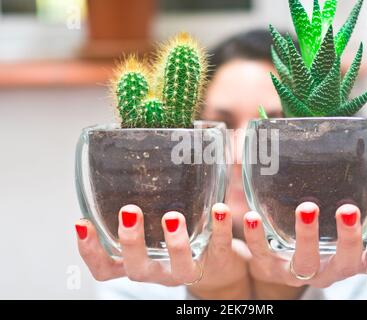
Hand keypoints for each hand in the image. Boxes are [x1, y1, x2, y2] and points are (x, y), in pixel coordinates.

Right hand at [75, 203, 250, 298]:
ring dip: (176, 243)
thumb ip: (141, 202)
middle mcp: (159, 270)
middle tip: (130, 211)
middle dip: (131, 242)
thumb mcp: (153, 228)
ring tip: (173, 216)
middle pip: (137, 269)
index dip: (90, 250)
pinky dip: (221, 228)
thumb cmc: (176, 239)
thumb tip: (127, 148)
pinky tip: (220, 208)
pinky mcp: (217, 262)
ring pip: (180, 268)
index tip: (82, 221)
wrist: (217, 266)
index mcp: (139, 261)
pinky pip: (219, 248)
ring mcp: (188, 269)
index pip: (105, 268)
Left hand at [244, 203, 366, 296]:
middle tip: (347, 209)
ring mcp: (297, 272)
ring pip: (305, 263)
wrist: (273, 263)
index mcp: (347, 258)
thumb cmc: (315, 235)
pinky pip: (262, 254)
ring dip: (307, 236)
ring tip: (306, 207)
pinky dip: (257, 236)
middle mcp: (327, 269)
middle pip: (345, 263)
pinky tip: (253, 216)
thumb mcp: (336, 219)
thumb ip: (359, 193)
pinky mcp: (268, 267)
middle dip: (349, 237)